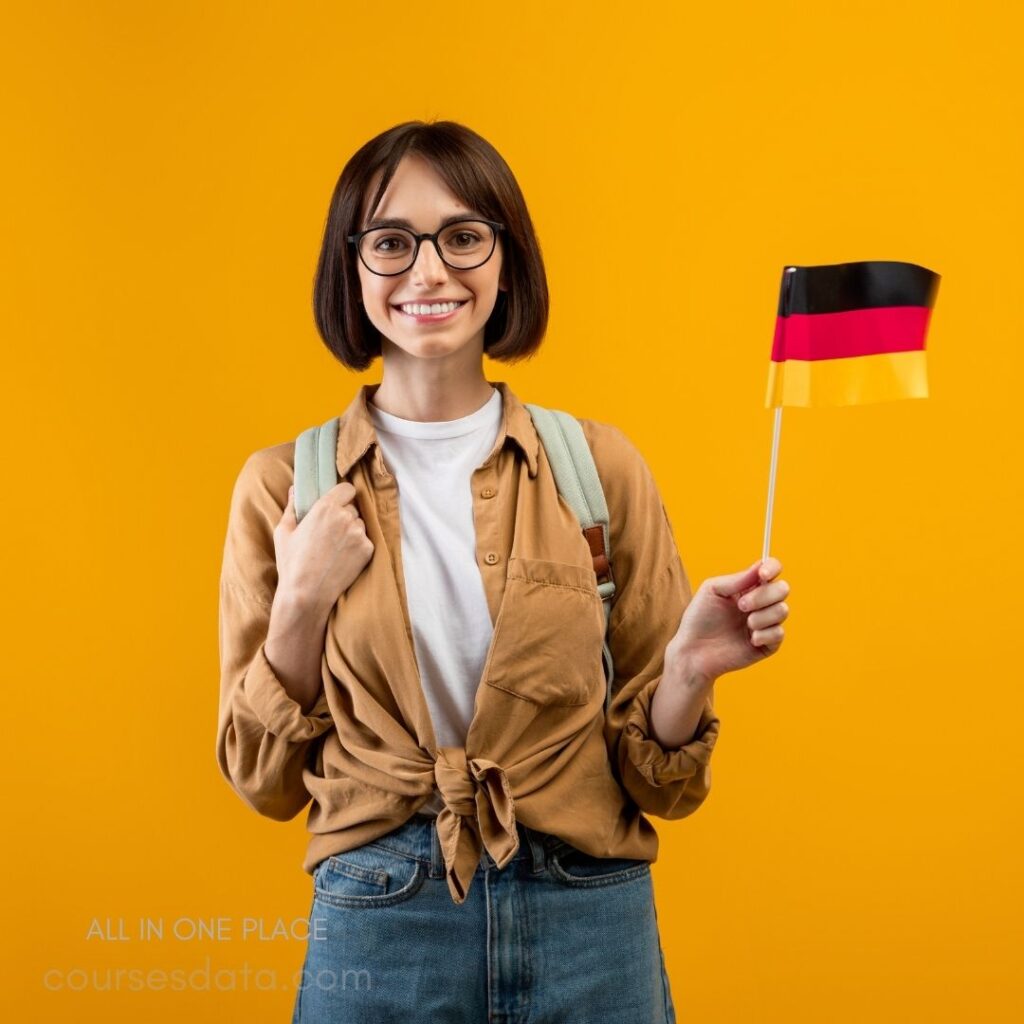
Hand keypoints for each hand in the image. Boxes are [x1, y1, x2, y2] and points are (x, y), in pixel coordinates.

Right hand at [273, 480, 374, 611]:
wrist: (307, 594)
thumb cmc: (291, 563)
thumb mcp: (284, 532)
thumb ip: (292, 507)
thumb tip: (294, 489)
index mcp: (325, 508)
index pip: (347, 488)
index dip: (343, 495)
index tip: (337, 502)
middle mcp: (346, 517)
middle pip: (352, 508)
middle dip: (344, 515)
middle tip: (330, 532)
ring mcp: (359, 534)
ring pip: (360, 524)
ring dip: (352, 531)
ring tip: (335, 547)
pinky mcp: (367, 550)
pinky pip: (365, 541)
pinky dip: (357, 547)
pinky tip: (342, 558)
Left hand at [670, 557, 789, 679]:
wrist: (694, 650)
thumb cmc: (699, 618)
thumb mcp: (712, 590)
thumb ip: (737, 579)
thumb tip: (761, 566)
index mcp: (749, 586)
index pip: (772, 569)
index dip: (773, 568)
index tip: (763, 574)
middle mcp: (761, 603)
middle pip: (782, 589)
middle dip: (763, 596)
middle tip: (741, 606)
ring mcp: (765, 623)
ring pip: (782, 610)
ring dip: (762, 616)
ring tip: (745, 624)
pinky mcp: (768, 644)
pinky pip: (779, 633)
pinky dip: (764, 634)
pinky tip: (749, 639)